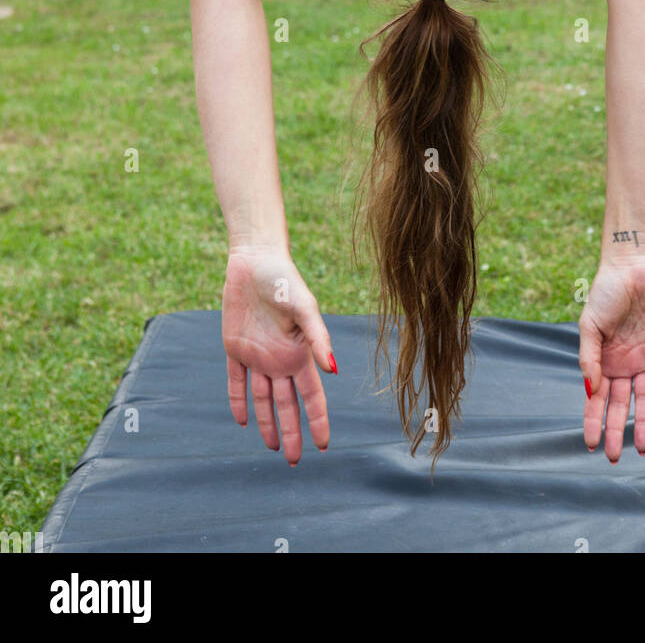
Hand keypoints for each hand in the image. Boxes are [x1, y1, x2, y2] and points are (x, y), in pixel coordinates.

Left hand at [221, 247, 335, 464]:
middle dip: (292, 432)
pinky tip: (242, 420)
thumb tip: (332, 369)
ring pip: (263, 398)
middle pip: (288, 404)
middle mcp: (280, 359)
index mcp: (299, 353)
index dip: (318, 420)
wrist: (253, 260)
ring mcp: (257, 355)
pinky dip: (238, 400)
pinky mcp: (235, 348)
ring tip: (273, 448)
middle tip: (293, 461)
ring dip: (267, 423)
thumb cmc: (283, 279)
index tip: (323, 446)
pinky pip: (236, 381)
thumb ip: (318, 336)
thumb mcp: (304, 306)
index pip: (312, 395)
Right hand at [578, 256, 644, 461]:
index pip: (597, 398)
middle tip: (615, 457)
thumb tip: (590, 391)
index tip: (590, 445)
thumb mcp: (589, 325)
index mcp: (602, 360)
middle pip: (621, 404)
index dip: (593, 420)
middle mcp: (624, 364)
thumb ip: (589, 357)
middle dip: (617, 430)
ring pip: (644, 398)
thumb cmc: (605, 293)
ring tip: (641, 447)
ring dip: (643, 422)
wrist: (632, 268)